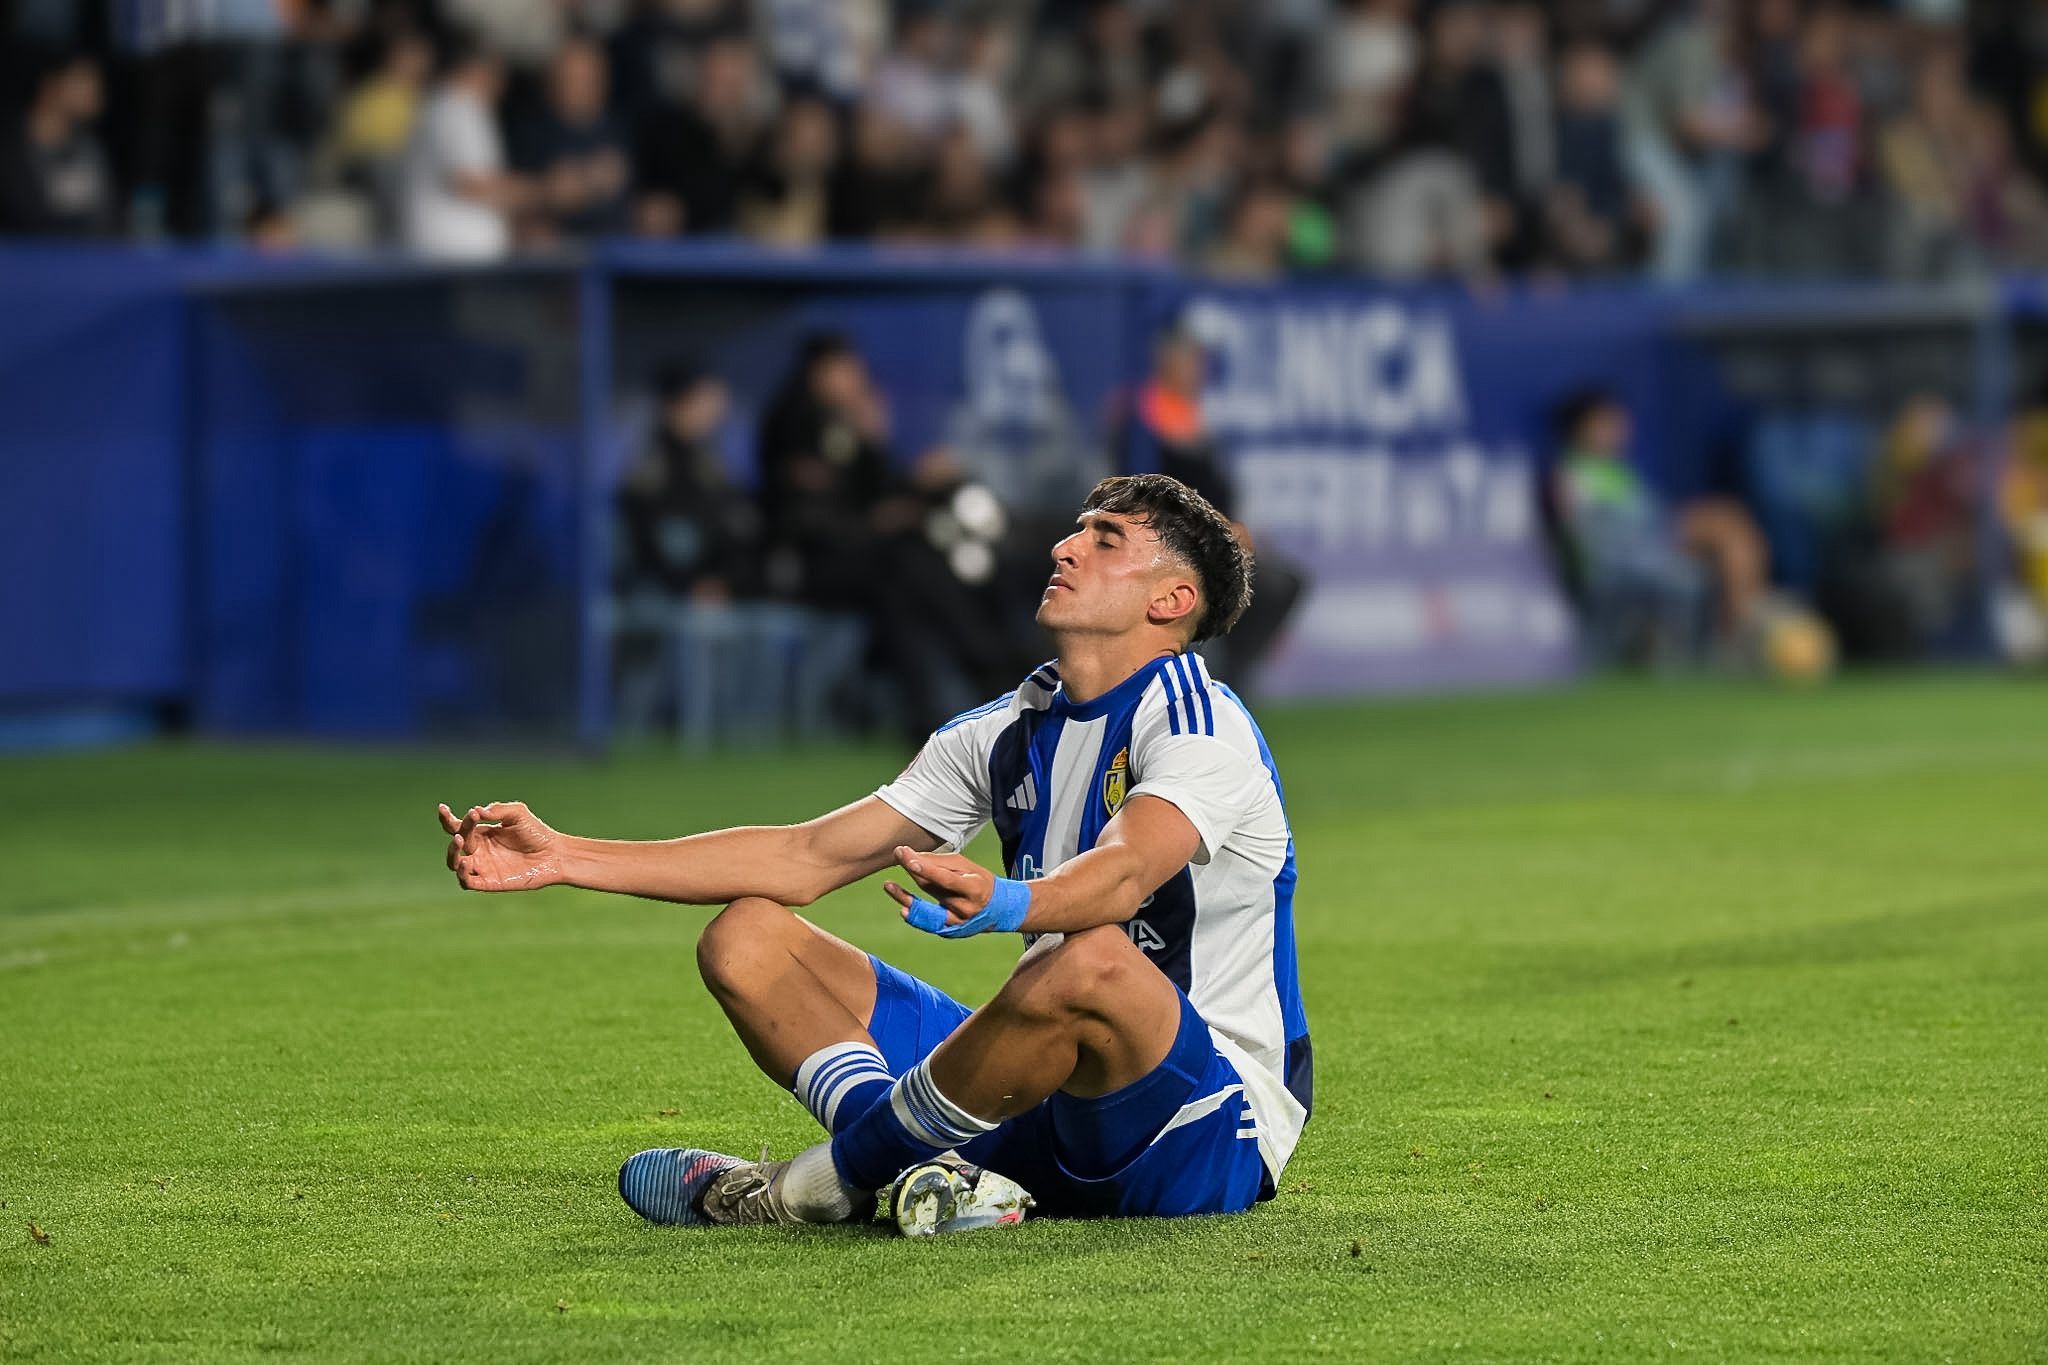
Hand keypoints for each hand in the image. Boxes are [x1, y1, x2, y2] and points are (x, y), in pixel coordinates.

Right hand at [438, 801, 564, 891]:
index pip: (458, 826)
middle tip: (462, 831)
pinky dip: (461, 874)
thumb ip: (497, 810)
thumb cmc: (537, 832)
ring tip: (460, 842)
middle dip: (455, 835)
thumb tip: (476, 811)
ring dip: (452, 854)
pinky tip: (464, 862)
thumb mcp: (518, 813)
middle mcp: (480, 850)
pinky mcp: (489, 881)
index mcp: (483, 833)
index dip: (447, 819)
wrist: (555, 854)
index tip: (442, 808)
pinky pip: (467, 882)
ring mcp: (484, 866)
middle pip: (456, 844)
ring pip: (455, 864)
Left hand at [883, 846, 991, 927]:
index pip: (945, 878)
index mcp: (973, 888)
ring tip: (888, 885)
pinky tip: (903, 909)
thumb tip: (913, 857)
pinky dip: (914, 915)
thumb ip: (940, 862)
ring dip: (905, 897)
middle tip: (898, 853)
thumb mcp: (967, 867)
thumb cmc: (979, 881)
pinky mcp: (949, 931)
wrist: (998, 909)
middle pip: (933, 888)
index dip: (926, 868)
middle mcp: (965, 908)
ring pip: (926, 908)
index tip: (907, 856)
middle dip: (913, 870)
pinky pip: (927, 922)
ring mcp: (956, 923)